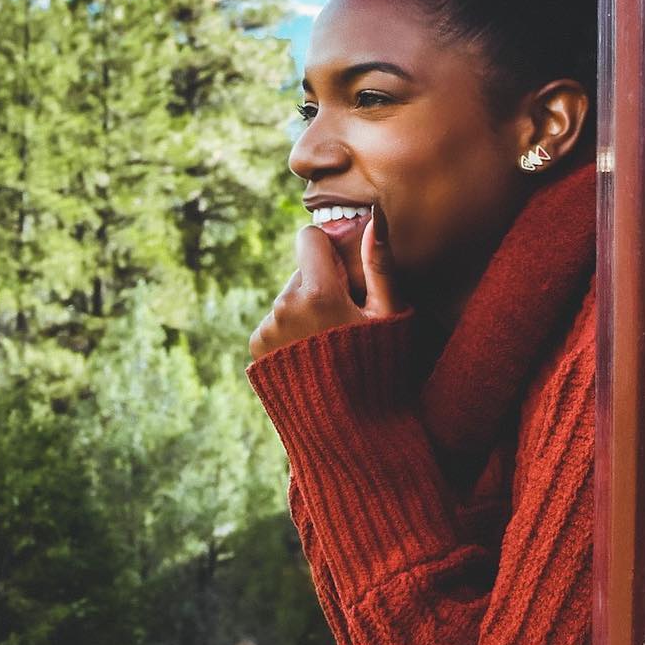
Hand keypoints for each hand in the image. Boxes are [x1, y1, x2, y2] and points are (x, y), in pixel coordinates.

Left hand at [249, 206, 402, 360]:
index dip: (328, 251)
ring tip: (328, 343)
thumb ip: (379, 265)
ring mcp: (267, 328)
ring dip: (305, 310)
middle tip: (343, 320)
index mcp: (317, 294)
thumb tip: (375, 217)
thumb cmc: (377, 366)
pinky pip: (275, 322)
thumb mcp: (387, 316)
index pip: (309, 239)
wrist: (347, 426)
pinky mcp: (257, 347)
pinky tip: (311, 355)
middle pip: (302, 273)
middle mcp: (284, 307)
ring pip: (288, 299)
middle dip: (320, 286)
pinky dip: (290, 331)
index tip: (342, 273)